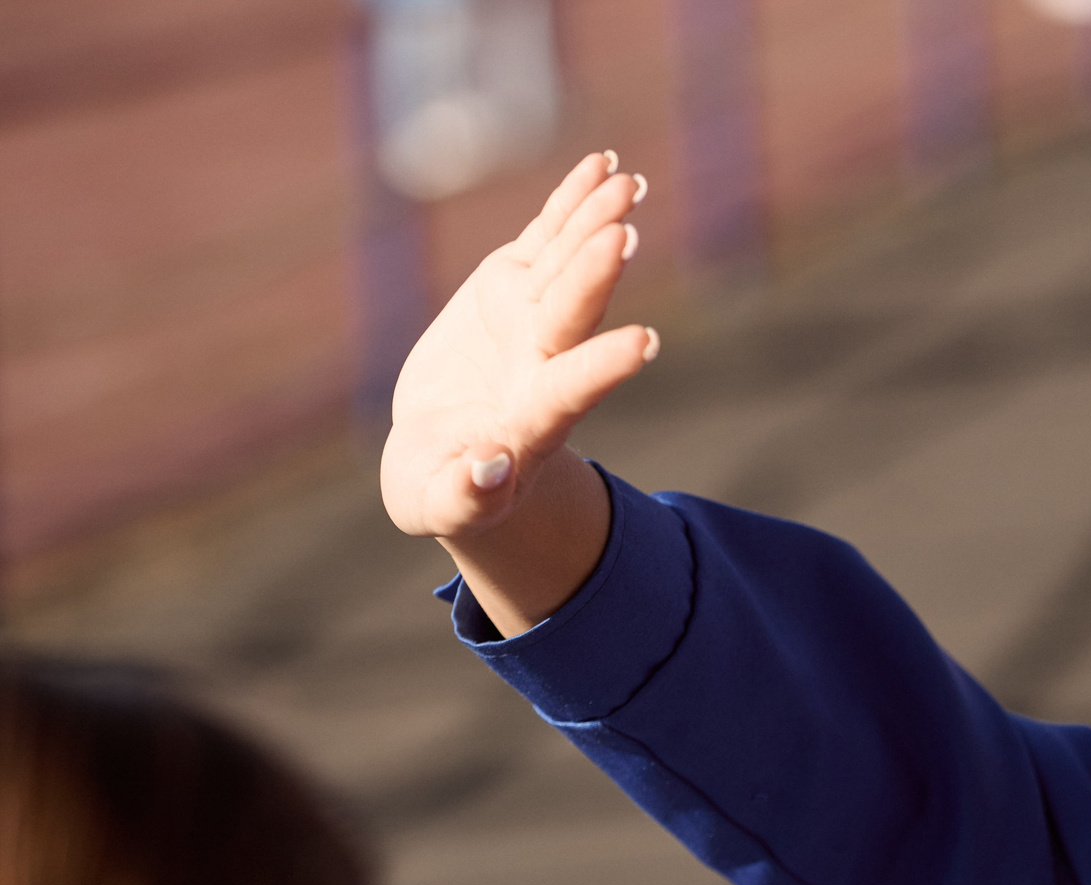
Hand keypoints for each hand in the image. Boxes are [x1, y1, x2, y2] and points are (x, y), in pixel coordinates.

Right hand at [380, 152, 657, 632]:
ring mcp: (533, 322)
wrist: (454, 457)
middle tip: (625, 233)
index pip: (570, 392)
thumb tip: (489, 472)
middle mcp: (542, 364)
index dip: (603, 367)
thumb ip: (462, 496)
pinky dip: (571, 204)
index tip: (647, 342)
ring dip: (595, 223)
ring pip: (567, 267)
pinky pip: (548, 240)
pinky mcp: (515, 289)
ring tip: (625, 182)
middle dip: (594, 274)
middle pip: (571, 316)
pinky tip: (603, 167)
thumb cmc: (443, 492)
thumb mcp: (438, 505)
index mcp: (528, 422)